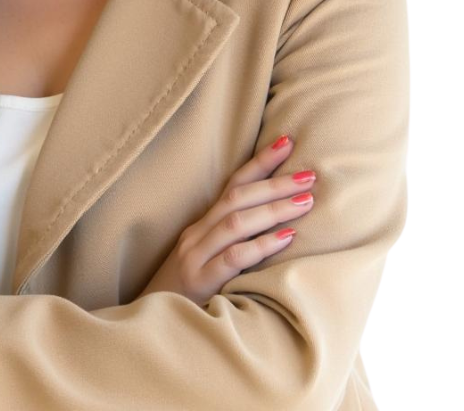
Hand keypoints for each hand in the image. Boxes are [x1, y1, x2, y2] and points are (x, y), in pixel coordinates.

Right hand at [136, 134, 315, 305]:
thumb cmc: (187, 292)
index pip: (233, 184)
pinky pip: (234, 257)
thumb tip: (278, 220)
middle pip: (238, 198)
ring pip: (237, 222)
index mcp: (202, 224)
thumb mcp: (208, 258)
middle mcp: (197, 233)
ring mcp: (196, 256)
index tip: (287, 142)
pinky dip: (261, 245)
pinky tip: (287, 238)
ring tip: (305, 202)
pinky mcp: (201, 281)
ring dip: (273, 209)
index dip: (260, 162)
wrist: (154, 321)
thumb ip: (233, 240)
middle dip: (275, 183)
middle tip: (309, 174)